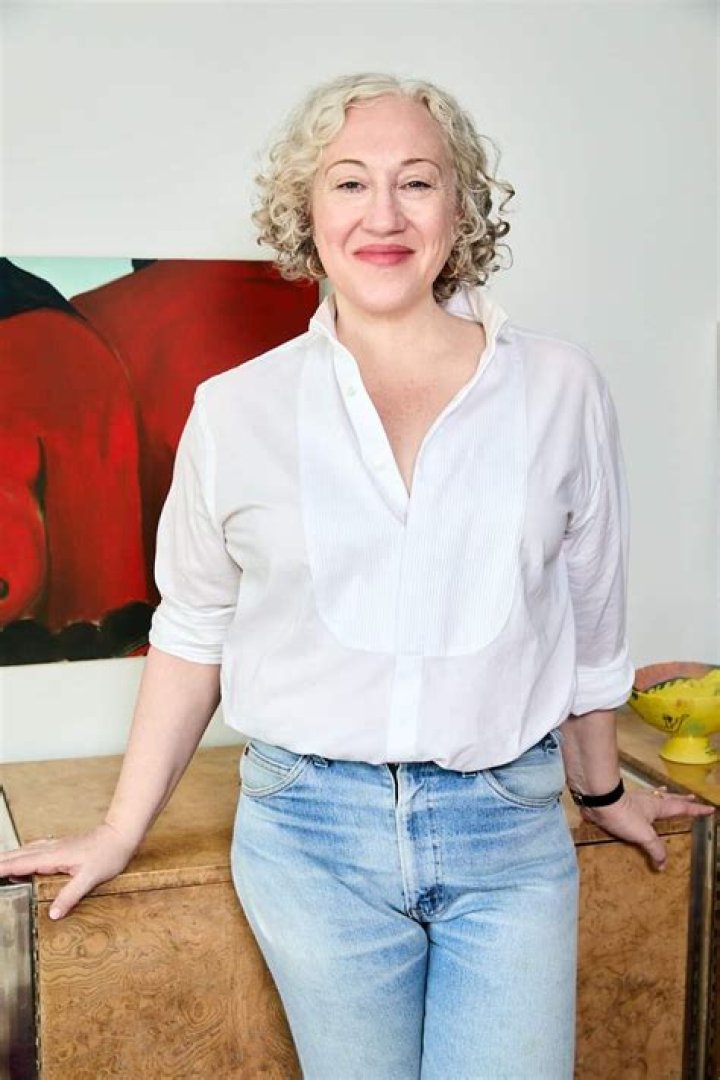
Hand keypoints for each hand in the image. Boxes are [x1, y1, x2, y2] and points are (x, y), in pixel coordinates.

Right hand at [0, 822, 136, 918]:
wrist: (120, 835)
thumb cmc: (108, 855)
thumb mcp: (90, 878)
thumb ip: (70, 896)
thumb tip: (52, 914)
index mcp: (53, 857)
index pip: (20, 864)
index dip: (2, 868)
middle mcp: (51, 849)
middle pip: (18, 855)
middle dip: (0, 862)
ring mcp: (55, 846)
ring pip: (25, 851)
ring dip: (8, 857)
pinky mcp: (61, 847)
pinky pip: (34, 849)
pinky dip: (21, 854)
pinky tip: (21, 857)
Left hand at [580, 786, 713, 870]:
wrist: (599, 801)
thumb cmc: (624, 815)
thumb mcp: (644, 835)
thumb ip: (655, 850)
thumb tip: (663, 865)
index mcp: (658, 807)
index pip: (682, 808)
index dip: (696, 810)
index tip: (709, 809)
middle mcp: (649, 800)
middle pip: (670, 798)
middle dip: (681, 799)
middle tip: (691, 797)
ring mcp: (636, 799)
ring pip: (654, 795)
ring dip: (663, 795)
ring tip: (667, 793)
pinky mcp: (623, 801)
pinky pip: (639, 798)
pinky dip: (644, 798)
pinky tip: (638, 801)